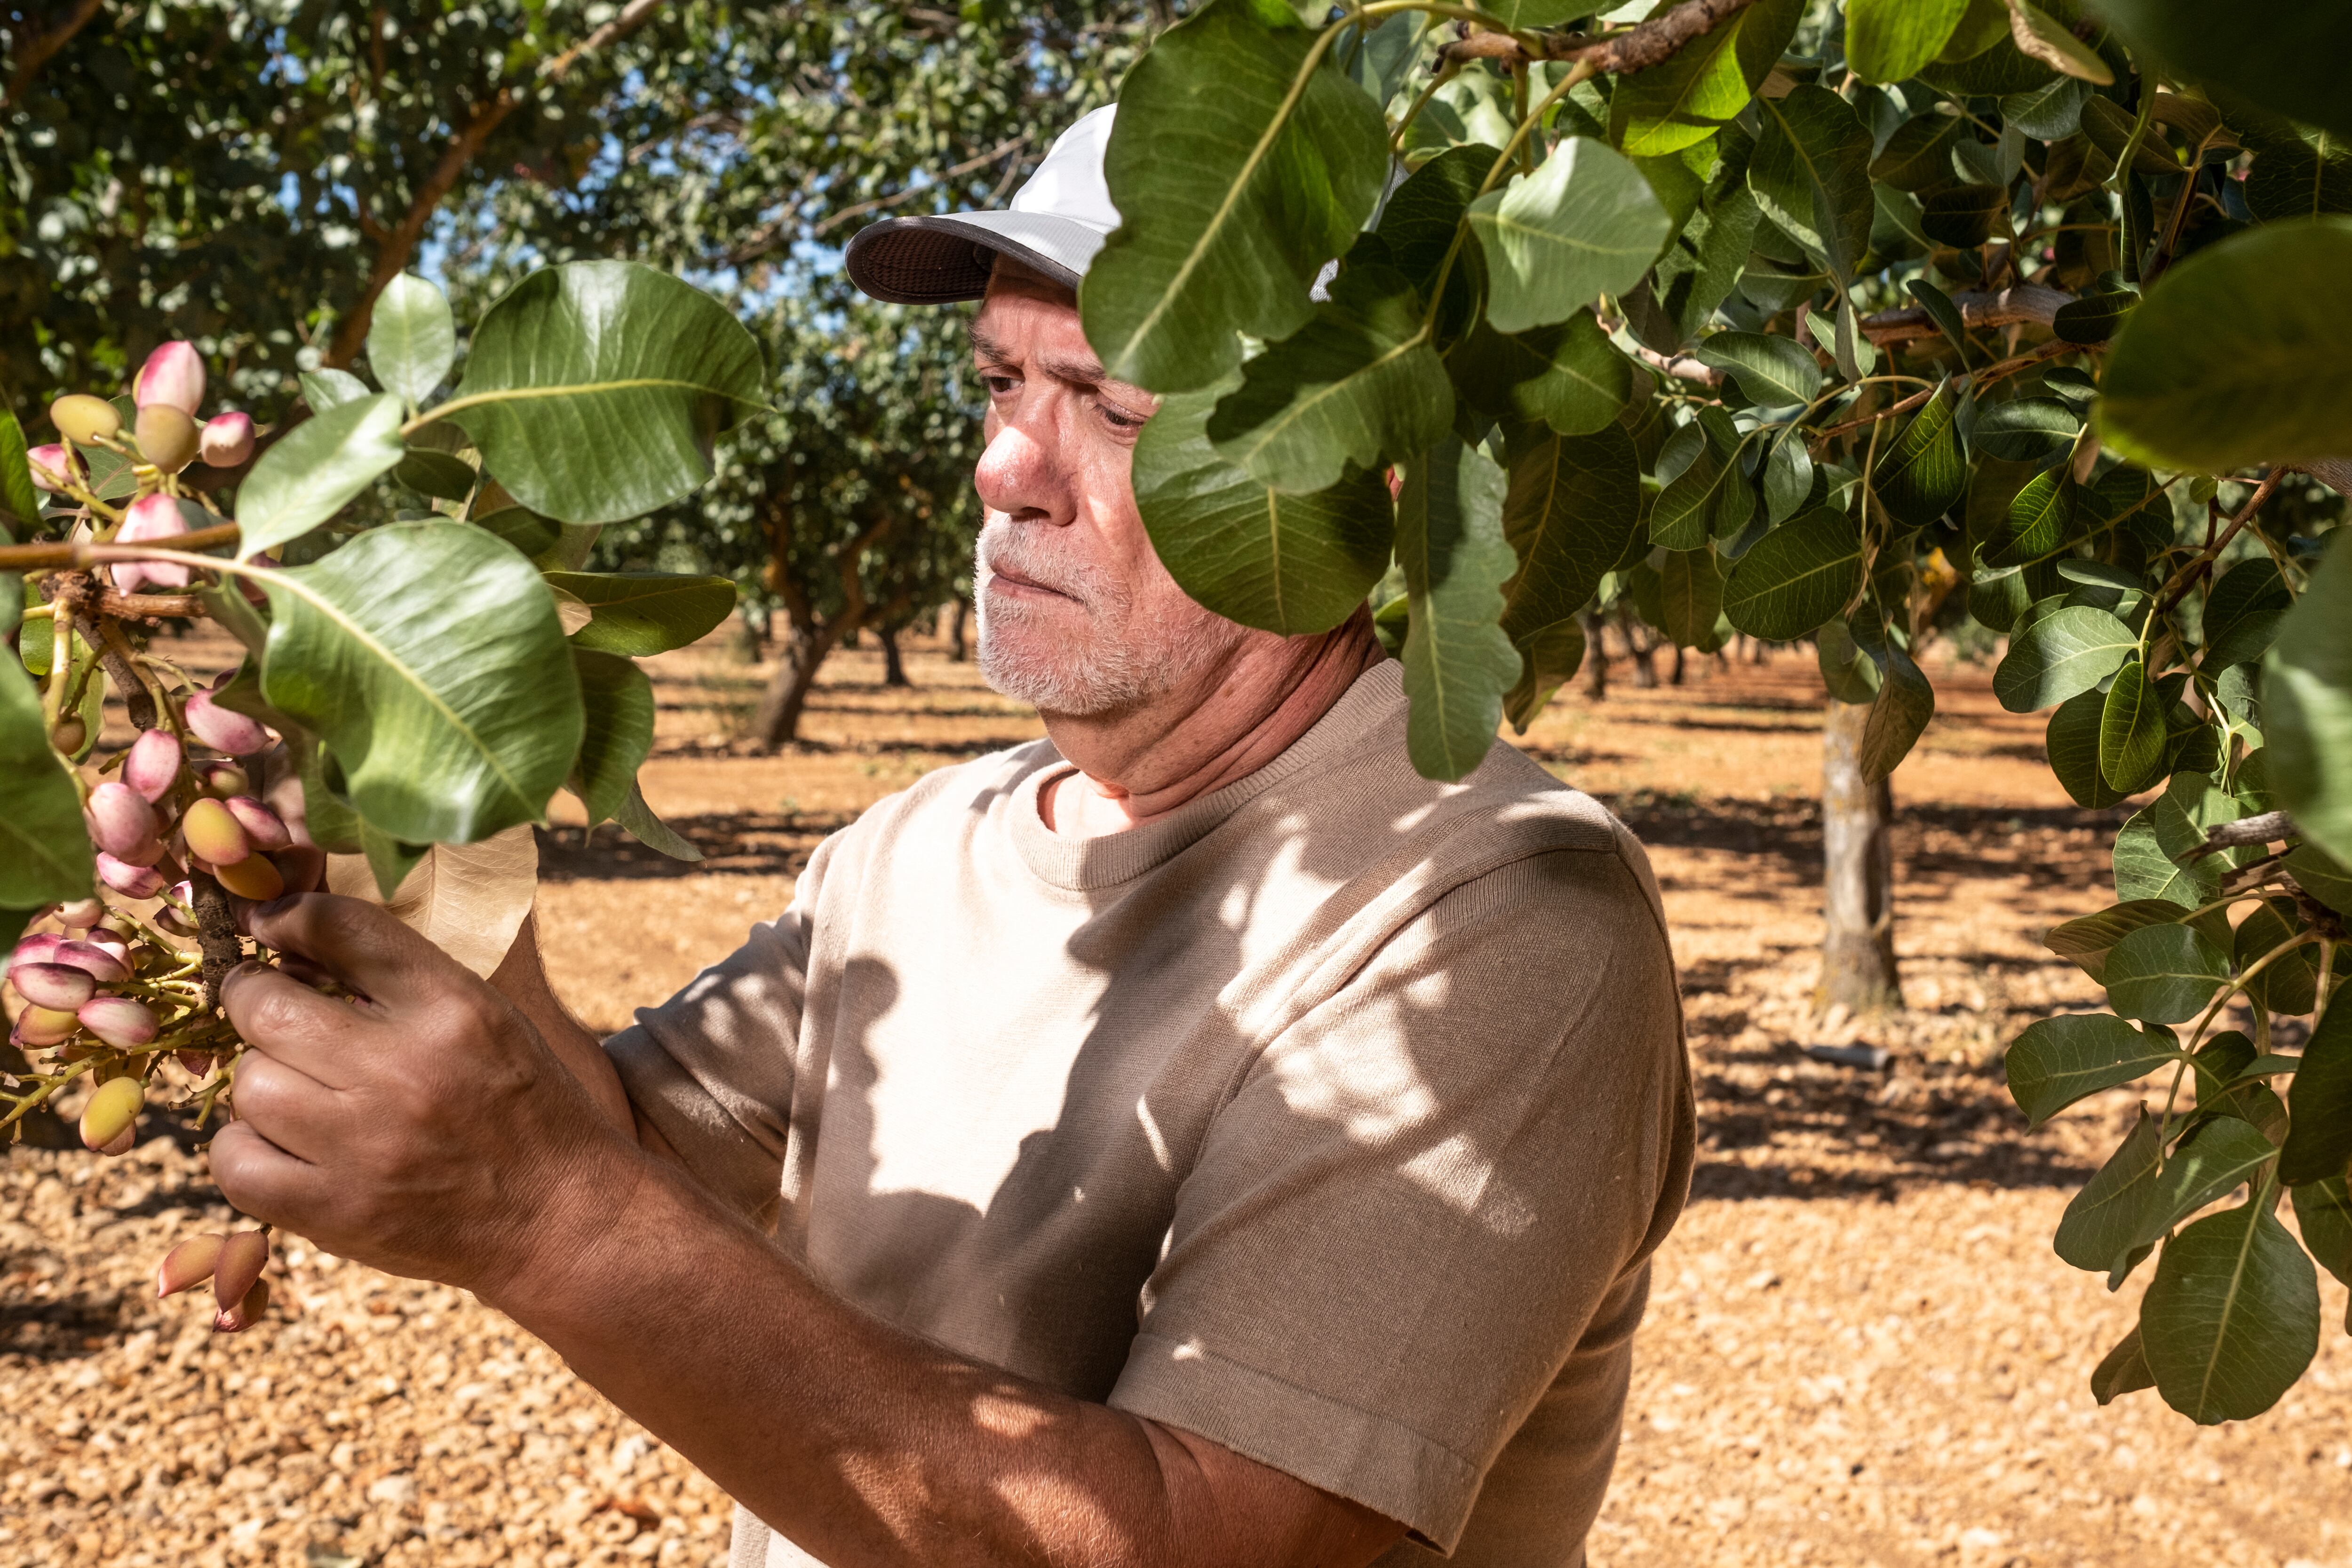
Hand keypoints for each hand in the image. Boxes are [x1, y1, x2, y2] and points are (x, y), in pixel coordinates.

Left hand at [209, 893, 643, 1300]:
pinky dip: (244, 1148)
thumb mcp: (489, 1019)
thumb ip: (404, 981)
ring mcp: (366, 1146)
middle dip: (252, 999)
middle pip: (267, 1007)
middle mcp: (408, 1070)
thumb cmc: (522, 1106)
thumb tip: (291, 946)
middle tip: (262, 1007)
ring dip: (261, 1081)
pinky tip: (282, 1145)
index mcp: (456, 1009)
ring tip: (295, 1090)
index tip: (265, 923)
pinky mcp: (336, 1211)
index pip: (343, 928)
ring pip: (248, 1084)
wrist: (561, 1216)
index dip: (287, 916)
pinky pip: (234, 1162)